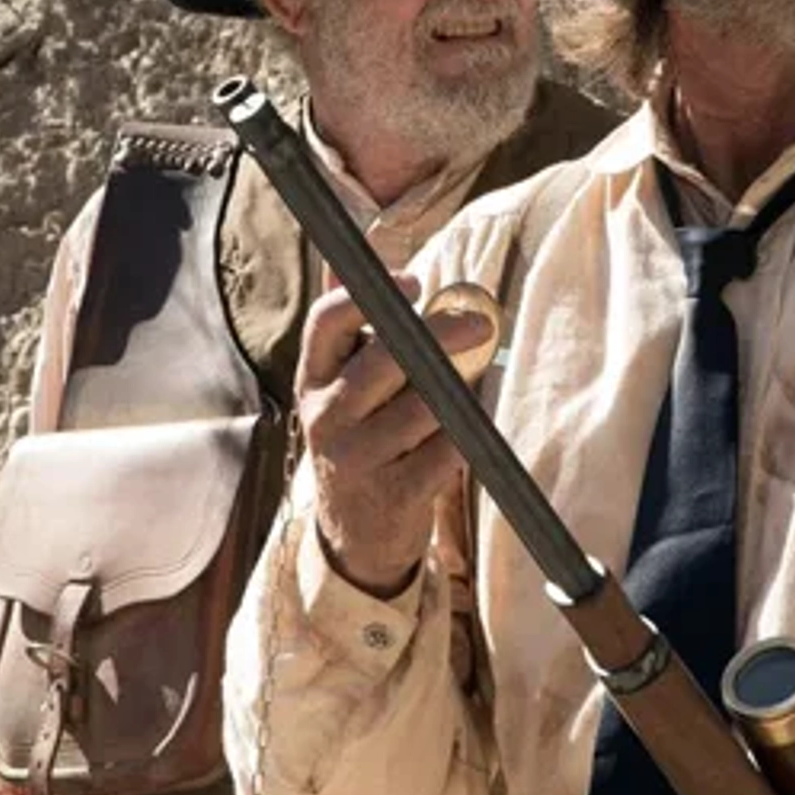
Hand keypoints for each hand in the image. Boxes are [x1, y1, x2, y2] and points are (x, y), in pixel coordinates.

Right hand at [297, 273, 495, 597]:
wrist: (354, 535)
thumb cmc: (359, 437)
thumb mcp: (339, 385)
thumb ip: (346, 325)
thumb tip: (344, 259)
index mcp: (312, 379)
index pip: (325, 323)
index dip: (366, 295)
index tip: (412, 281)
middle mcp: (326, 416)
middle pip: (387, 359)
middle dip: (442, 334)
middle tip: (482, 324)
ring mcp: (357, 459)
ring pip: (426, 405)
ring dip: (456, 393)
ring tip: (460, 393)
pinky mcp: (394, 496)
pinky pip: (448, 449)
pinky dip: (465, 436)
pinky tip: (461, 436)